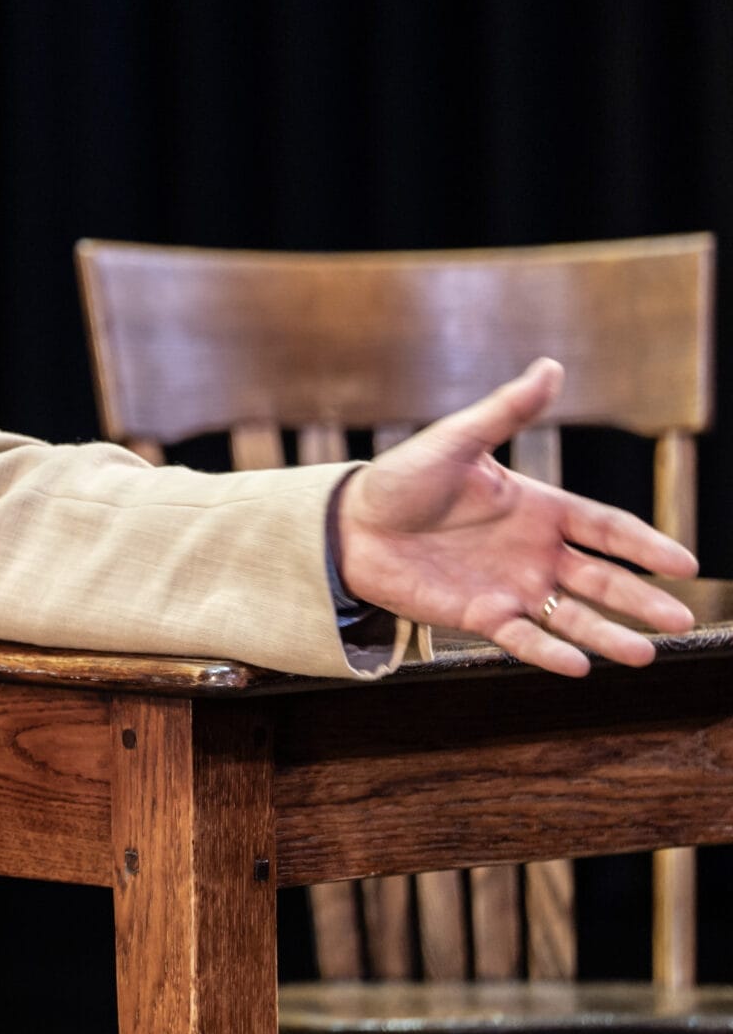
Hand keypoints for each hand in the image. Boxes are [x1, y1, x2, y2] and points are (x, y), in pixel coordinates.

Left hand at [335, 358, 698, 674]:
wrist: (349, 524)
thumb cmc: (402, 479)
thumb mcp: (457, 440)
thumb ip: (507, 411)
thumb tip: (551, 368)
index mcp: (540, 509)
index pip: (607, 529)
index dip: (645, 546)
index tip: (684, 564)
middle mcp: (535, 552)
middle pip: (602, 579)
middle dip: (642, 599)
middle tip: (681, 619)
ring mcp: (511, 586)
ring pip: (572, 616)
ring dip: (608, 635)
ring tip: (644, 653)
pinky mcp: (479, 614)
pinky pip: (522, 638)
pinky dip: (548, 652)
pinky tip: (578, 665)